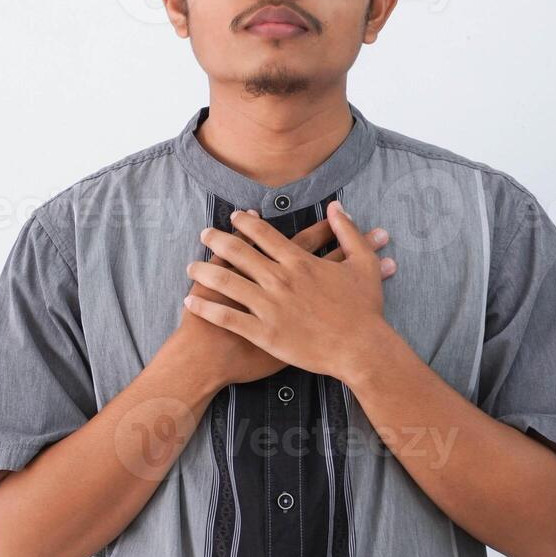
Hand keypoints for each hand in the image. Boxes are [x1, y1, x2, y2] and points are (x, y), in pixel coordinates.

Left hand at [174, 206, 395, 388]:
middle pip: (238, 253)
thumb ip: (349, 232)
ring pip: (226, 282)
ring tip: (191, 266)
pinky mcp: (264, 333)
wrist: (361, 349)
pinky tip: (191, 301)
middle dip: (217, 240)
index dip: (246, 223)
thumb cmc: (364, 309)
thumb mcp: (363, 263)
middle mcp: (280, 280)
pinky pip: (227, 318)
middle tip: (205, 234)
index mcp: (300, 262)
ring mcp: (269, 307)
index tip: (234, 217)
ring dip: (204, 271)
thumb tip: (336, 206)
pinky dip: (206, 307)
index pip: (264, 235)